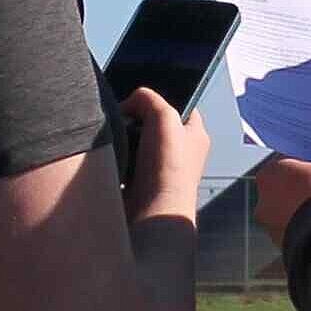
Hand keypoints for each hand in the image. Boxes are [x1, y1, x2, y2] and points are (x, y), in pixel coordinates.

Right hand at [111, 86, 204, 227]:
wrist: (152, 213)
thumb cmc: (168, 167)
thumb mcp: (163, 117)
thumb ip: (148, 98)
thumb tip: (129, 103)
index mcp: (196, 135)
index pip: (184, 105)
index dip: (164, 97)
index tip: (146, 97)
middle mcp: (181, 152)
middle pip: (155, 123)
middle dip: (138, 119)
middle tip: (126, 118)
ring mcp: (161, 168)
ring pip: (137, 141)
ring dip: (125, 139)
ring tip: (119, 140)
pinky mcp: (141, 183)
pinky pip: (125, 160)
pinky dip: (118, 158)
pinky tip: (115, 158)